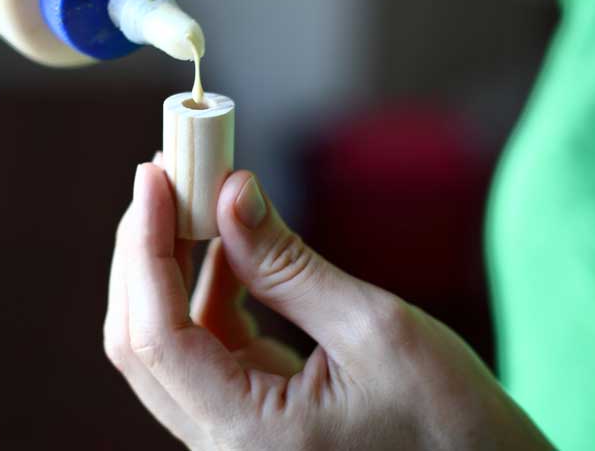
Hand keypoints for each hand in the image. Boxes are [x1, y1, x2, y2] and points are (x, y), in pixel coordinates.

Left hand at [104, 162, 552, 449]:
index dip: (144, 248)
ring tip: (196, 191)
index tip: (154, 175)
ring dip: (173, 262)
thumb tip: (231, 190)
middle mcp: (222, 444)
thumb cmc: (452, 423)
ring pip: (168, 340)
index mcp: (246, 437)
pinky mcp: (250, 414)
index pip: (156, 337)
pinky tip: (230, 239)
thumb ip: (288, 263)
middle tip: (166, 172)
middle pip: (142, 341)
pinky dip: (210, 286)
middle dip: (145, 250)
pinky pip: (208, 343)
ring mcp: (231, 432)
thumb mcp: (374, 329)